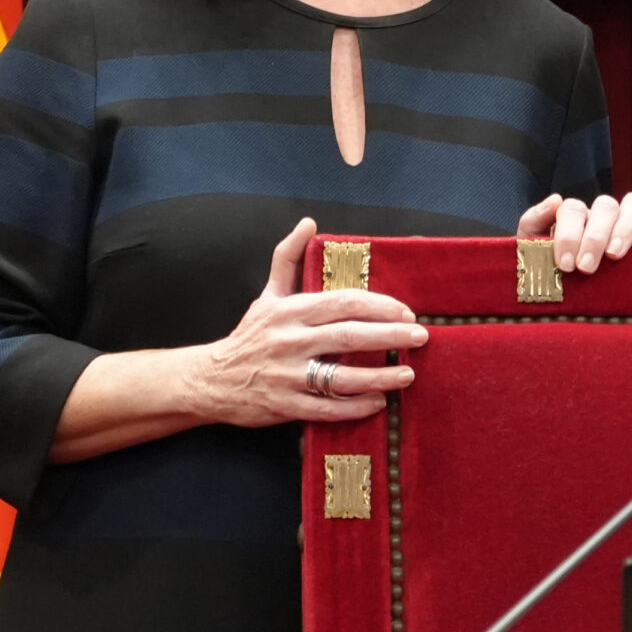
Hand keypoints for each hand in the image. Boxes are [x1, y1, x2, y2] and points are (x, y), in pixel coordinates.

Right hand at [183, 219, 429, 426]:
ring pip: (341, 377)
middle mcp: (291, 341)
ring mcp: (288, 376)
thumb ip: (288, 257)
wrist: (212, 380)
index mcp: (291, 311)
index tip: (406, 311)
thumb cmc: (250, 335)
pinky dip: (354, 408)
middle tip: (420, 337)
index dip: (379, 306)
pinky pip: (326, 408)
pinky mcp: (285, 406)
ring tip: (408, 374)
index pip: (343, 303)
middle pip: (349, 337)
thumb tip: (308, 223)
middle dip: (390, 336)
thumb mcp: (267, 294)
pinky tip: (378, 403)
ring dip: (379, 376)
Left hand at [517, 192, 631, 272]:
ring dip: (622, 228)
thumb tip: (555, 199)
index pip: (574, 208)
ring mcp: (628, 223)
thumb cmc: (551, 273)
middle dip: (594, 237)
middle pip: (605, 205)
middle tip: (586, 268)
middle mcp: (602, 216)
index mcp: (575, 217)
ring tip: (614, 255)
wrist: (562, 297)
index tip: (566, 264)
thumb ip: (534, 221)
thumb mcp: (532, 248)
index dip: (569, 233)